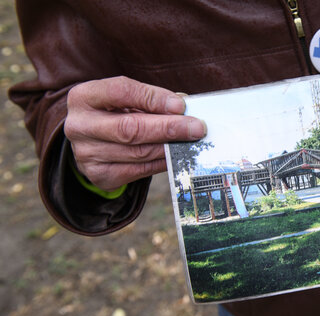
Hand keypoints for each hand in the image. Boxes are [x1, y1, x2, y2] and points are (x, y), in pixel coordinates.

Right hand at [64, 76, 205, 190]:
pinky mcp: (99, 175)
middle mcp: (79, 126)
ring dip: (170, 147)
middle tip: (197, 128)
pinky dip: (162, 162)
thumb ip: (151, 99)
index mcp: (84, 97)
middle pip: (129, 128)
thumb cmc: (116, 112)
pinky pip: (139, 171)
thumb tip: (185, 107)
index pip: (120, 92)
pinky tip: (177, 155)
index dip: (153, 98)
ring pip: (138, 152)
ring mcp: (87, 154)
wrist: (92, 140)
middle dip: (168, 128)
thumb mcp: (127, 98)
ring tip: (192, 141)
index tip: (181, 105)